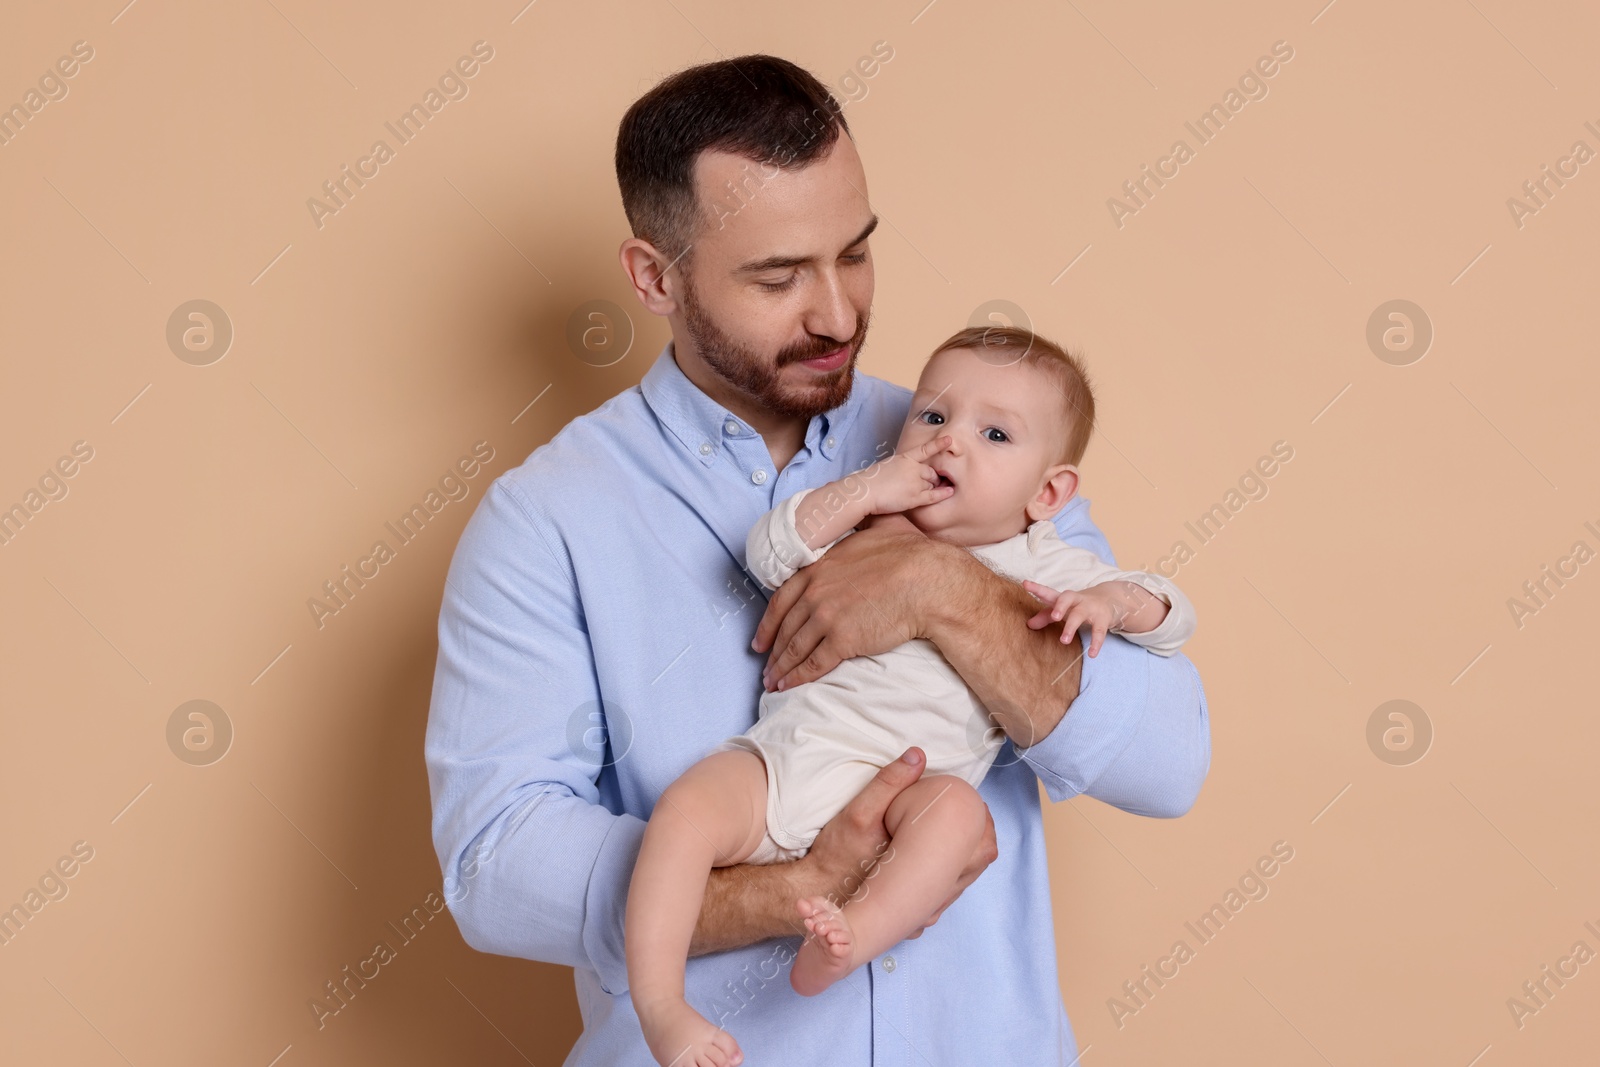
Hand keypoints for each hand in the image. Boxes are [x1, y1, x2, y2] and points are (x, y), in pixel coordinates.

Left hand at [753, 513, 952, 690]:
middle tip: (765, 667)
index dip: (768, 623)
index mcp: (818, 568)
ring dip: (781, 668)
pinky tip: (789, 686)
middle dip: (772, 650)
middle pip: (785, 627)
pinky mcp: (843, 640)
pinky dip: (798, 678)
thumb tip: (865, 516)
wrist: (927, 581)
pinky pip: (814, 663)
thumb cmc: (909, 553)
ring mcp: (827, 617)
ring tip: (773, 683)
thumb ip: (862, 524)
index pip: (782, 600)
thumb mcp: (878, 527)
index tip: (760, 639)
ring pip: (795, 648)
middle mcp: (816, 593)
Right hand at [797, 748, 997, 937]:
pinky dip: (947, 873)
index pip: (975, 844)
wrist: (818, 894)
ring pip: (963, 880)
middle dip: (977, 837)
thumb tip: (918, 755)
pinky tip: (934, 857)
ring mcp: (925, 910)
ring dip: (964, 856)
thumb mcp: (859, 813)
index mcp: (926, 864)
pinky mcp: (915, 915)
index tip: (970, 800)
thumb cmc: (838, 856)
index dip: (979, 818)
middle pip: (976, 864)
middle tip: (969, 812)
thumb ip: (889, 784)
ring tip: (954, 832)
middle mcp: (932, 894)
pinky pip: (945, 893)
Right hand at [859, 435, 953, 514]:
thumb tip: (904, 474)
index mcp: (904, 458)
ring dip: (932, 487)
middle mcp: (913, 469)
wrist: (864, 491)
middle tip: (932, 483)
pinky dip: (943, 494)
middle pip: (931, 472)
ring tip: (928, 491)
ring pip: (932, 484)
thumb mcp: (886, 466)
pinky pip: (933, 495)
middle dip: (933, 478)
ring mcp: (915, 483)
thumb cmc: (869, 481)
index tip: (949, 440)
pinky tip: (950, 492)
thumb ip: (899, 468)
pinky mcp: (915, 497)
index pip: (924, 449)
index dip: (938, 444)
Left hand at [1022, 579, 1132, 656]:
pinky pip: (1099, 631)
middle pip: (1067, 598)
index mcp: (1064, 598)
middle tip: (1054, 617)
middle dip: (1060, 606)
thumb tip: (1028, 624)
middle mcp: (1077, 600)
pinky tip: (1091, 654)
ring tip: (1064, 641)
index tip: (1025, 584)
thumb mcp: (1063, 609)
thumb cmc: (1079, 605)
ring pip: (1080, 615)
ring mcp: (1091, 608)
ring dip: (1071, 627)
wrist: (1110, 598)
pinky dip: (1096, 643)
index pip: (1049, 592)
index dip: (1037, 588)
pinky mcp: (1103, 618)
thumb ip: (1045, 616)